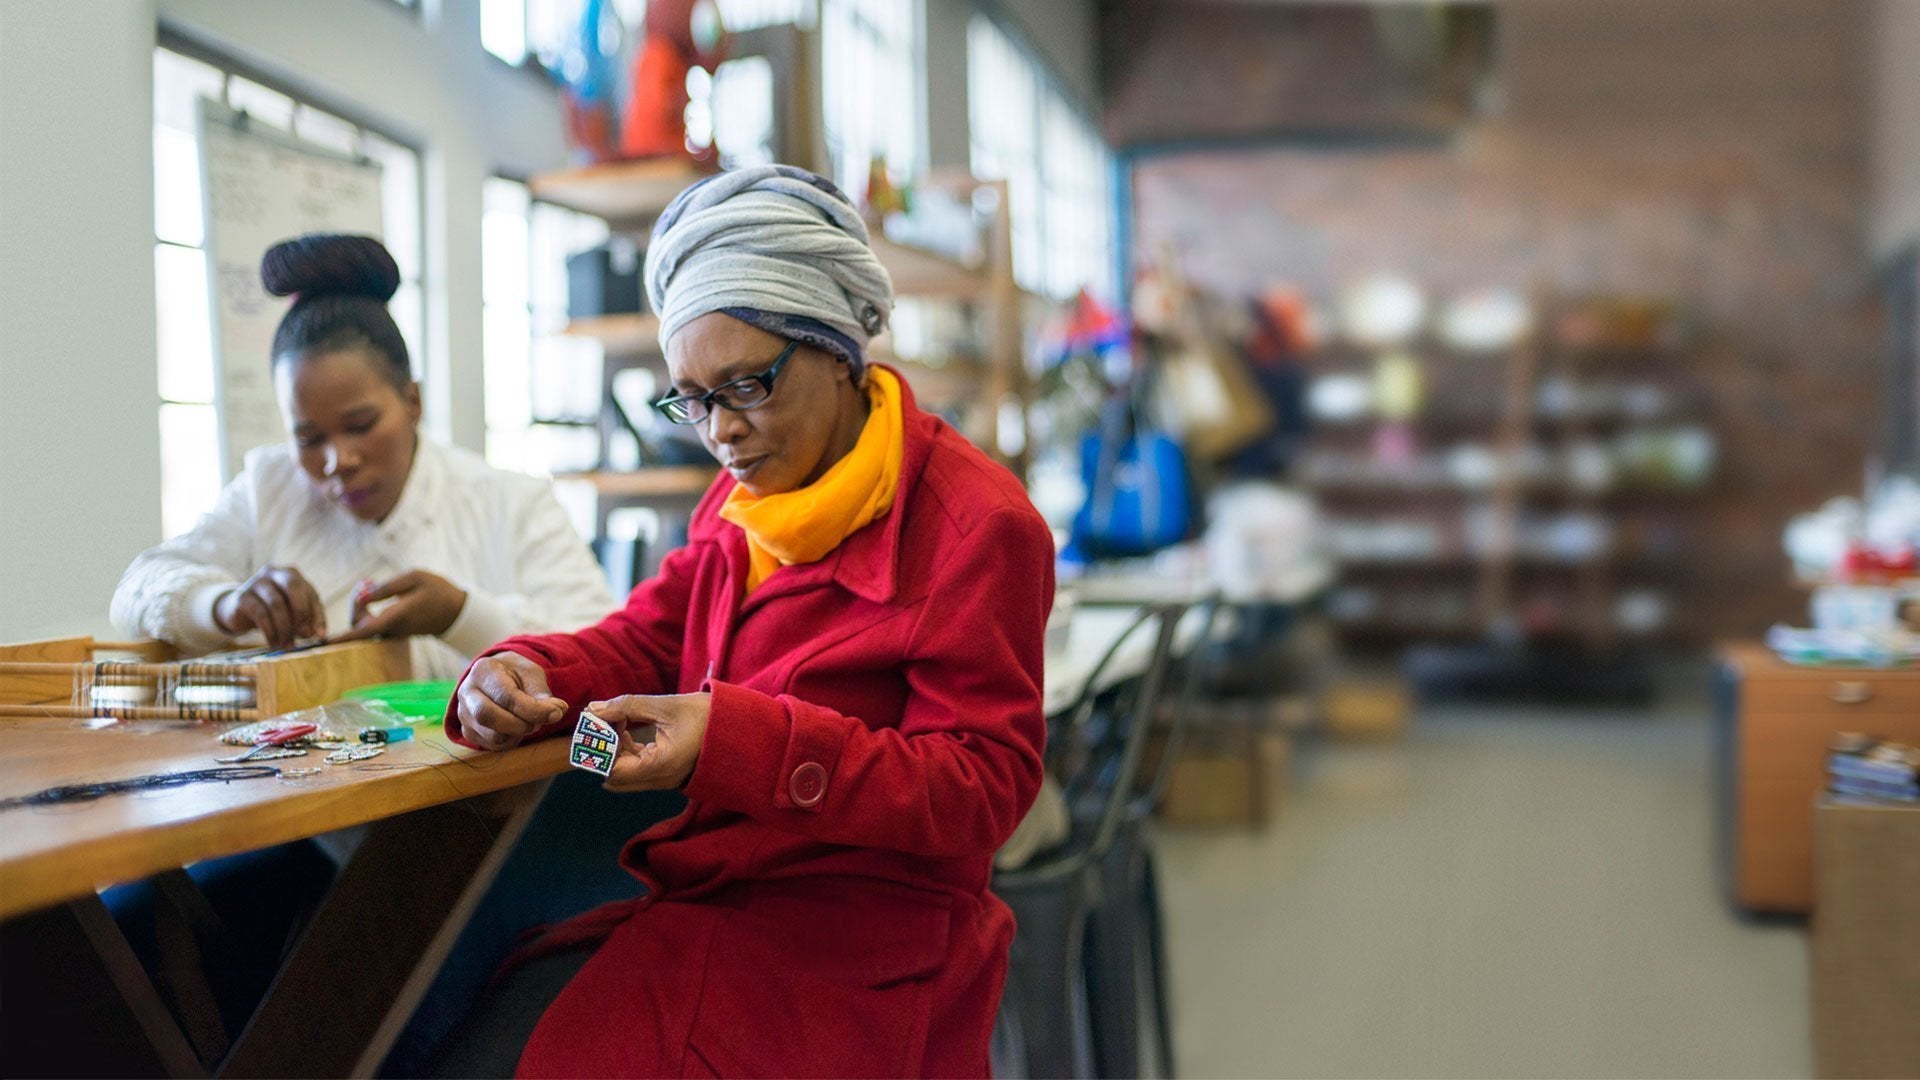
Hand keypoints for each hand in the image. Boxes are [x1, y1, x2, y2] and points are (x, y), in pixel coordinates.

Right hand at [214, 565, 326, 648]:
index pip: (310, 593)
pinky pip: (260, 614)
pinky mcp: (242, 597)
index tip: (319, 635)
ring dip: (285, 628)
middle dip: (302, 613)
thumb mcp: (292, 613)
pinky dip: (270, 632)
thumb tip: (319, 634)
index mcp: (291, 575)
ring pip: (276, 604)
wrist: (239, 611)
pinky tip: (274, 643)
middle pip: (293, 586)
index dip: (317, 615)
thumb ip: (307, 620)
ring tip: (288, 645)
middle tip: (305, 635)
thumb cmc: (273, 611)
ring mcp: (256, 583)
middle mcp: (273, 573)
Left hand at [334, 570, 467, 641]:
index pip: (363, 630)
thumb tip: (362, 594)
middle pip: (358, 623)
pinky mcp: (392, 630)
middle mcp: (390, 629)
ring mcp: (391, 632)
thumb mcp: (415, 578)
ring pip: (363, 622)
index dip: (342, 636)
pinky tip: (374, 590)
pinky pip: (371, 622)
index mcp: (396, 616)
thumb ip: (387, 587)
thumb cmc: (437, 591)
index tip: (322, 642)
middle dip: (355, 601)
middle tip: (367, 581)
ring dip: (360, 602)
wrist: (456, 612)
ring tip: (370, 582)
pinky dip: (367, 606)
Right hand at [453, 652, 566, 750]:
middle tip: (539, 721)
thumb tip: (557, 711)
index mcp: (483, 672)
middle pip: (488, 717)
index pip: (505, 696)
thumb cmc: (516, 675)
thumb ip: (542, 693)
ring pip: (492, 736)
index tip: (556, 713)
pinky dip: (511, 740)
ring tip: (528, 721)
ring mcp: (464, 715)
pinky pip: (492, 746)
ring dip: (518, 734)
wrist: (497, 678)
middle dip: (521, 724)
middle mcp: (466, 693)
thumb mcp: (531, 674)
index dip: (533, 709)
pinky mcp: (468, 732)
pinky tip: (516, 727)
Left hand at [591, 693, 710, 792]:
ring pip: (625, 775)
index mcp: (661, 765)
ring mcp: (665, 780)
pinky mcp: (667, 774)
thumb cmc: (705, 714)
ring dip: (615, 752)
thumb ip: (626, 707)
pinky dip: (627, 753)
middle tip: (602, 725)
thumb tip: (594, 709)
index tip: (595, 726)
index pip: (614, 770)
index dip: (600, 750)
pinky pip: (638, 770)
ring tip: (617, 722)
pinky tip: (628, 730)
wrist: (736, 725)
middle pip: (616, 778)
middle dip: (604, 753)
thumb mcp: (664, 706)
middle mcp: (662, 779)